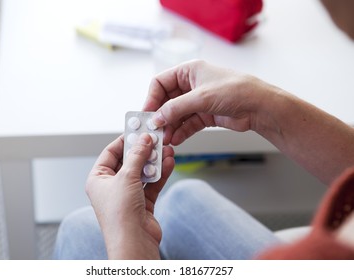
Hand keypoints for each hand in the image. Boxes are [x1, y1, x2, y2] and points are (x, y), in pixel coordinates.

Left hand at [85, 133, 174, 258]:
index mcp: (98, 179)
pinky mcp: (142, 203)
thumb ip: (137, 156)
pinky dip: (161, 174)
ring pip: (143, 172)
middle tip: (156, 138)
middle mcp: (112, 186)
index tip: (138, 130)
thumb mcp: (127, 177)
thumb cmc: (120, 214)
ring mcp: (128, 195)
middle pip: (129, 161)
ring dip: (155, 161)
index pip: (110, 153)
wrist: (134, 242)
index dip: (124, 140)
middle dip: (144, 151)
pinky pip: (152, 183)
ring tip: (166, 149)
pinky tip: (169, 163)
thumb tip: (144, 140)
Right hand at [143, 60, 353, 184]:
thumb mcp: (201, 97)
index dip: (152, 98)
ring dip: (170, 127)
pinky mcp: (205, 115)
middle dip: (161, 116)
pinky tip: (175, 141)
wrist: (260, 107)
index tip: (147, 114)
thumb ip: (175, 108)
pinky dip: (181, 132)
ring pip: (176, 115)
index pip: (160, 83)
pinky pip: (187, 124)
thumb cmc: (235, 91)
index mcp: (189, 71)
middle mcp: (191, 85)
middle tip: (154, 131)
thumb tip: (156, 119)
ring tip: (165, 140)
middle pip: (167, 101)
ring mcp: (198, 101)